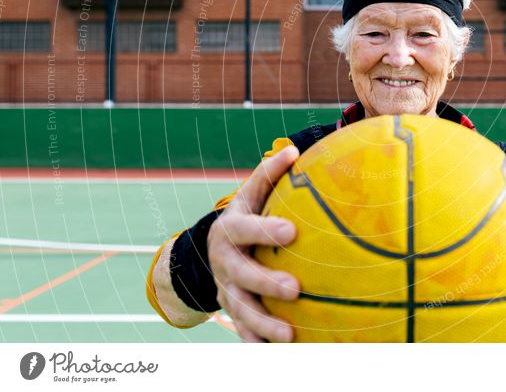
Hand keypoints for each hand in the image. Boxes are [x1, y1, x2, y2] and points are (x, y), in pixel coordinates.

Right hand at [208, 146, 300, 342]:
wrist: (210, 250)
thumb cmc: (244, 217)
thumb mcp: (251, 195)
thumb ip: (268, 174)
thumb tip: (293, 149)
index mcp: (231, 229)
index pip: (246, 228)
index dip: (266, 230)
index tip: (293, 232)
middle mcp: (224, 261)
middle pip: (241, 275)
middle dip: (265, 282)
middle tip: (295, 289)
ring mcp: (225, 289)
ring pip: (240, 310)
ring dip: (263, 324)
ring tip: (290, 336)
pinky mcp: (231, 310)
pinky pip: (243, 332)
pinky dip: (258, 344)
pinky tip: (279, 355)